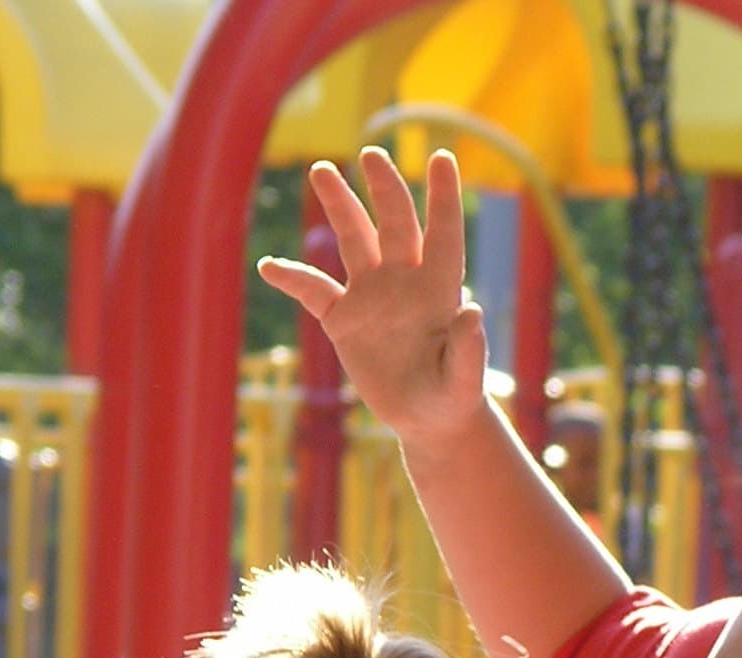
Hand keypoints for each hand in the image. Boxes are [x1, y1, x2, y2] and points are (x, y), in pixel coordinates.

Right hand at [257, 148, 490, 449]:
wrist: (427, 419)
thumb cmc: (453, 399)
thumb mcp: (462, 382)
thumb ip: (468, 350)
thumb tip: (472, 311)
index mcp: (439, 290)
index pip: (443, 235)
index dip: (443, 198)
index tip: (441, 158)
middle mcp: (405, 281)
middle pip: (393, 223)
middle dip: (384, 188)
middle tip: (372, 155)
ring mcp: (372, 296)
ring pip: (353, 239)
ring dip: (340, 205)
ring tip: (323, 171)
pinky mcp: (344, 319)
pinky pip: (314, 290)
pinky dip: (292, 277)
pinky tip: (269, 266)